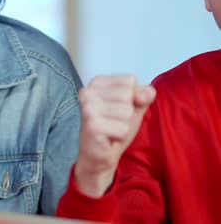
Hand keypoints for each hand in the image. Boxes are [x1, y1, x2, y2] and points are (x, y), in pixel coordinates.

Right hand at [74, 75, 155, 196]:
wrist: (98, 155)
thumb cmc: (113, 127)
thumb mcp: (134, 107)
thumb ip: (144, 95)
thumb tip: (148, 93)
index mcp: (96, 82)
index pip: (130, 80)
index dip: (131, 98)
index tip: (116, 108)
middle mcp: (87, 92)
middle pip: (128, 95)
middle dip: (127, 112)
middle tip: (112, 121)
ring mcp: (88, 108)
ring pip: (127, 111)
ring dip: (123, 125)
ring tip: (110, 129)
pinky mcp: (92, 126)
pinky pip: (123, 129)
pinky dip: (120, 136)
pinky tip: (108, 138)